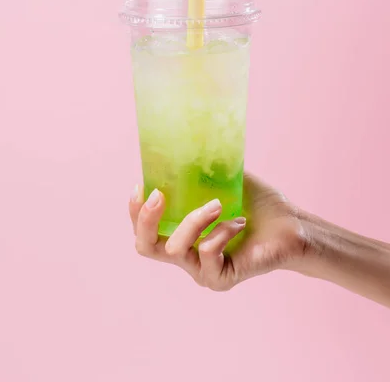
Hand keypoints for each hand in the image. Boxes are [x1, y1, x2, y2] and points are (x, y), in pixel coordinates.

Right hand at [129, 173, 308, 290]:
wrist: (291, 225)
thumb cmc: (258, 204)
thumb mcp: (224, 180)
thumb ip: (202, 171)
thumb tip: (181, 147)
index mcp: (181, 233)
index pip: (144, 230)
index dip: (135, 210)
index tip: (141, 185)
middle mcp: (185, 254)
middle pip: (145, 246)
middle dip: (145, 218)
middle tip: (159, 195)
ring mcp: (200, 269)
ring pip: (175, 247)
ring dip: (194, 219)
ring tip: (218, 203)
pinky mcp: (219, 278)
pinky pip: (206, 252)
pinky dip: (220, 231)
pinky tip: (239, 222)